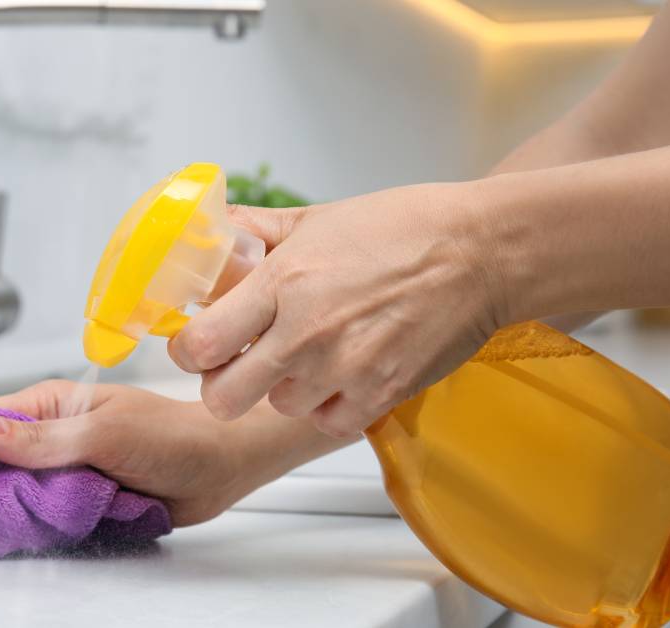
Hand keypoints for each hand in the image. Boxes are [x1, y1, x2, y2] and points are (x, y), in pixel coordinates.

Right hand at [0, 380, 250, 526]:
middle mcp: (52, 437)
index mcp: (51, 405)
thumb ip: (43, 437)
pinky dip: (44, 528)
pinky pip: (47, 519)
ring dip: (19, 511)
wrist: (220, 468)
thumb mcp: (103, 432)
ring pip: (20, 497)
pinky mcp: (81, 502)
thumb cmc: (172, 436)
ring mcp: (66, 471)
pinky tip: (34, 535)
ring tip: (6, 524)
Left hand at [168, 182, 505, 436]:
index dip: (188, 350)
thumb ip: (254, 232)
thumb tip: (209, 234)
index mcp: (283, 283)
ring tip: (308, 354)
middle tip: (239, 362)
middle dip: (222, 383)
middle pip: (223, 398)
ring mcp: (346, 370)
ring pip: (277, 408)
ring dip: (282, 388)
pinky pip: (326, 422)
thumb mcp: (316, 217)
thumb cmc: (403, 228)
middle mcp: (307, 333)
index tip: (198, 343)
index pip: (199, 345)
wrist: (482, 252)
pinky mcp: (381, 395)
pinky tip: (341, 372)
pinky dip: (327, 405)